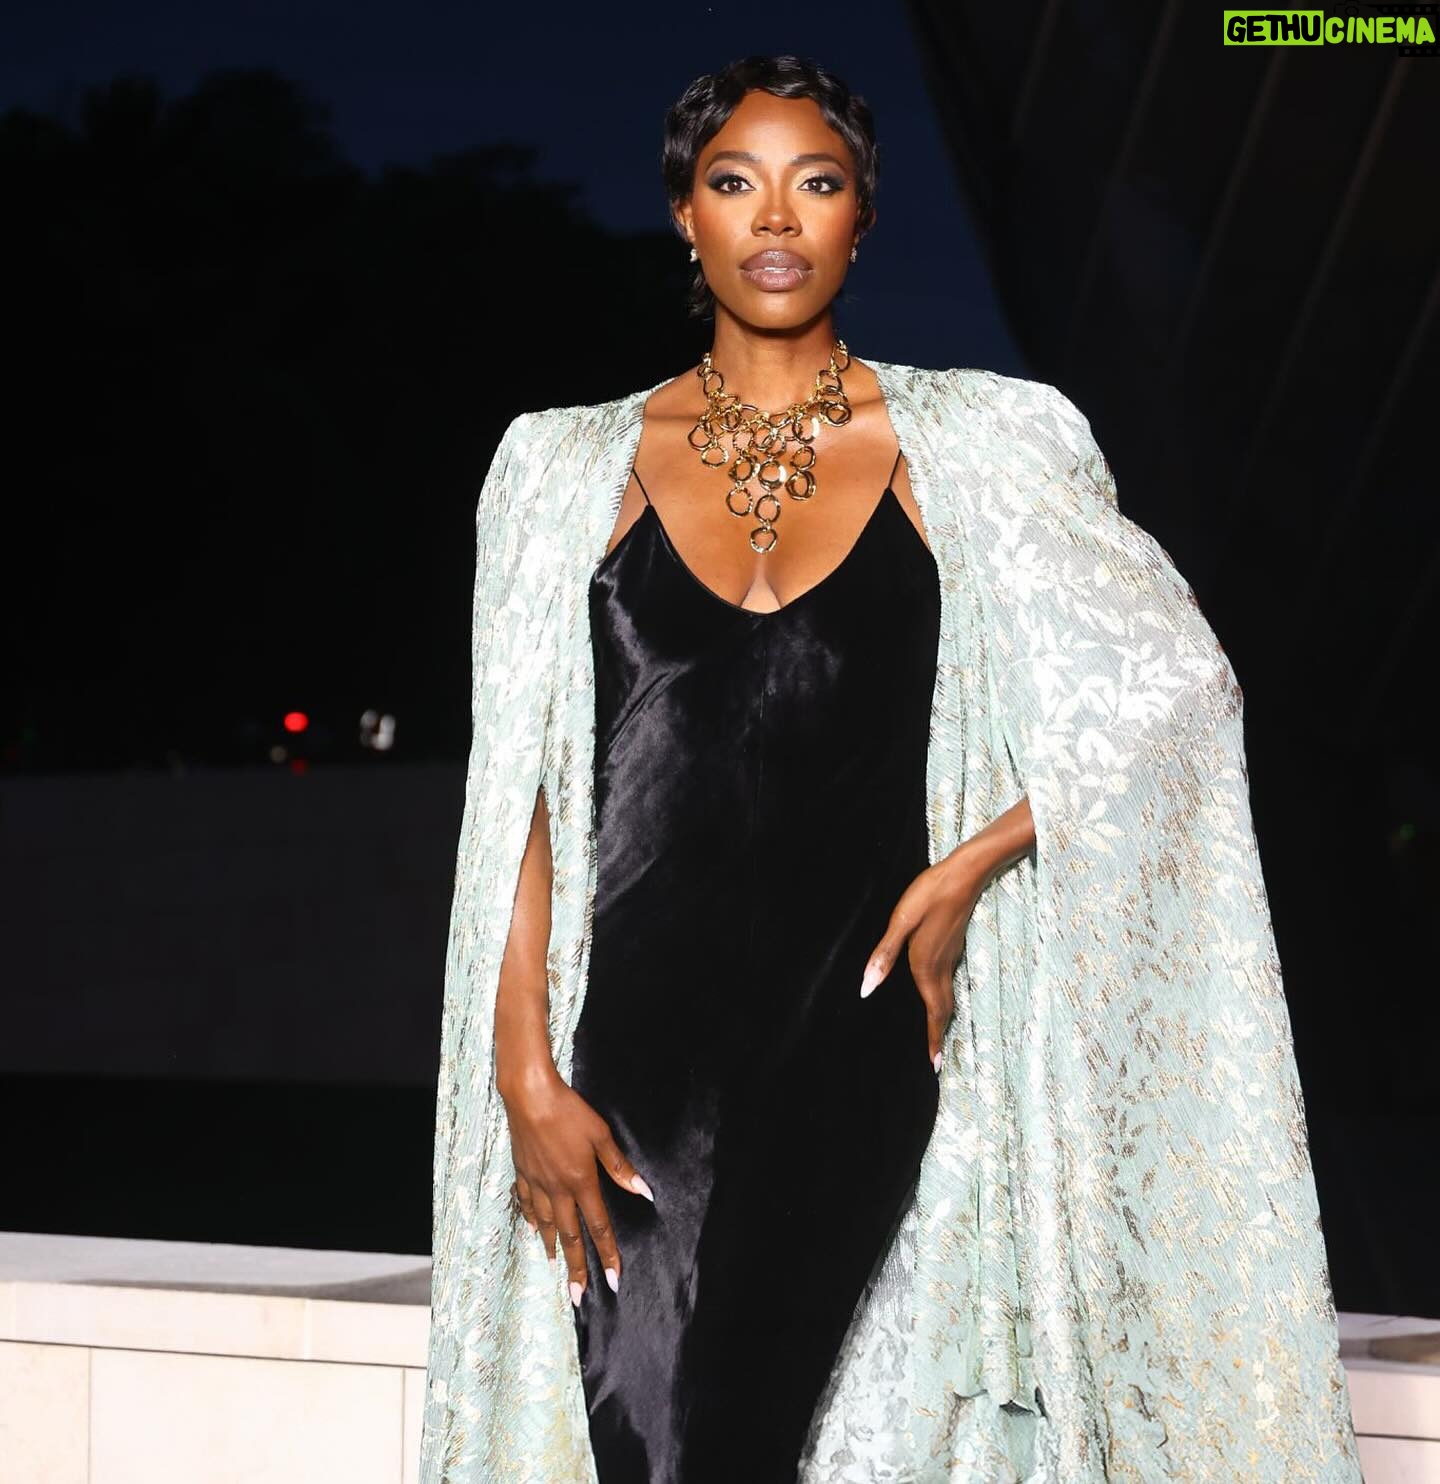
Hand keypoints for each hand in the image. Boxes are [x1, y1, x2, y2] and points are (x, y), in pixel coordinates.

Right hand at [502, 1071, 654, 1306]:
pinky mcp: (522, 1173)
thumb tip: (644, 1192)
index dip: (608, 1254)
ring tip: (557, 1266)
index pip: (598, 1226)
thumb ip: (620, 1167)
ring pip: (545, 1224)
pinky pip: (526, 1204)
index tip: (613, 1281)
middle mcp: (558, 1190)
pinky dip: (530, 1220)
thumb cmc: (569, 1112)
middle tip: (577, 1296)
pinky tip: (533, 1229)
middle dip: (576, 1268)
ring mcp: (537, 1183)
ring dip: (553, 1247)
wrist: (529, 1096)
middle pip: (570, 1236)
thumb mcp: (601, 1136)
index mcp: (581, 1182)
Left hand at [860, 851, 983, 1071]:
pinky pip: (950, 983)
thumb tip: (867, 988)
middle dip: (940, 1036)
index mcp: (926, 965)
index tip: (936, 1064)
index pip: (932, 1011)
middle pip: (943, 1010)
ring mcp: (951, 956)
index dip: (933, 1038)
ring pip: (948, 997)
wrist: (964, 874)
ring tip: (937, 1036)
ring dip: (943, 1019)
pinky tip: (938, 996)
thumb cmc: (929, 894)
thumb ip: (883, 956)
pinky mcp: (954, 946)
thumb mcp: (901, 922)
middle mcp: (941, 966)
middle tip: (938, 1060)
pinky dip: (945, 1000)